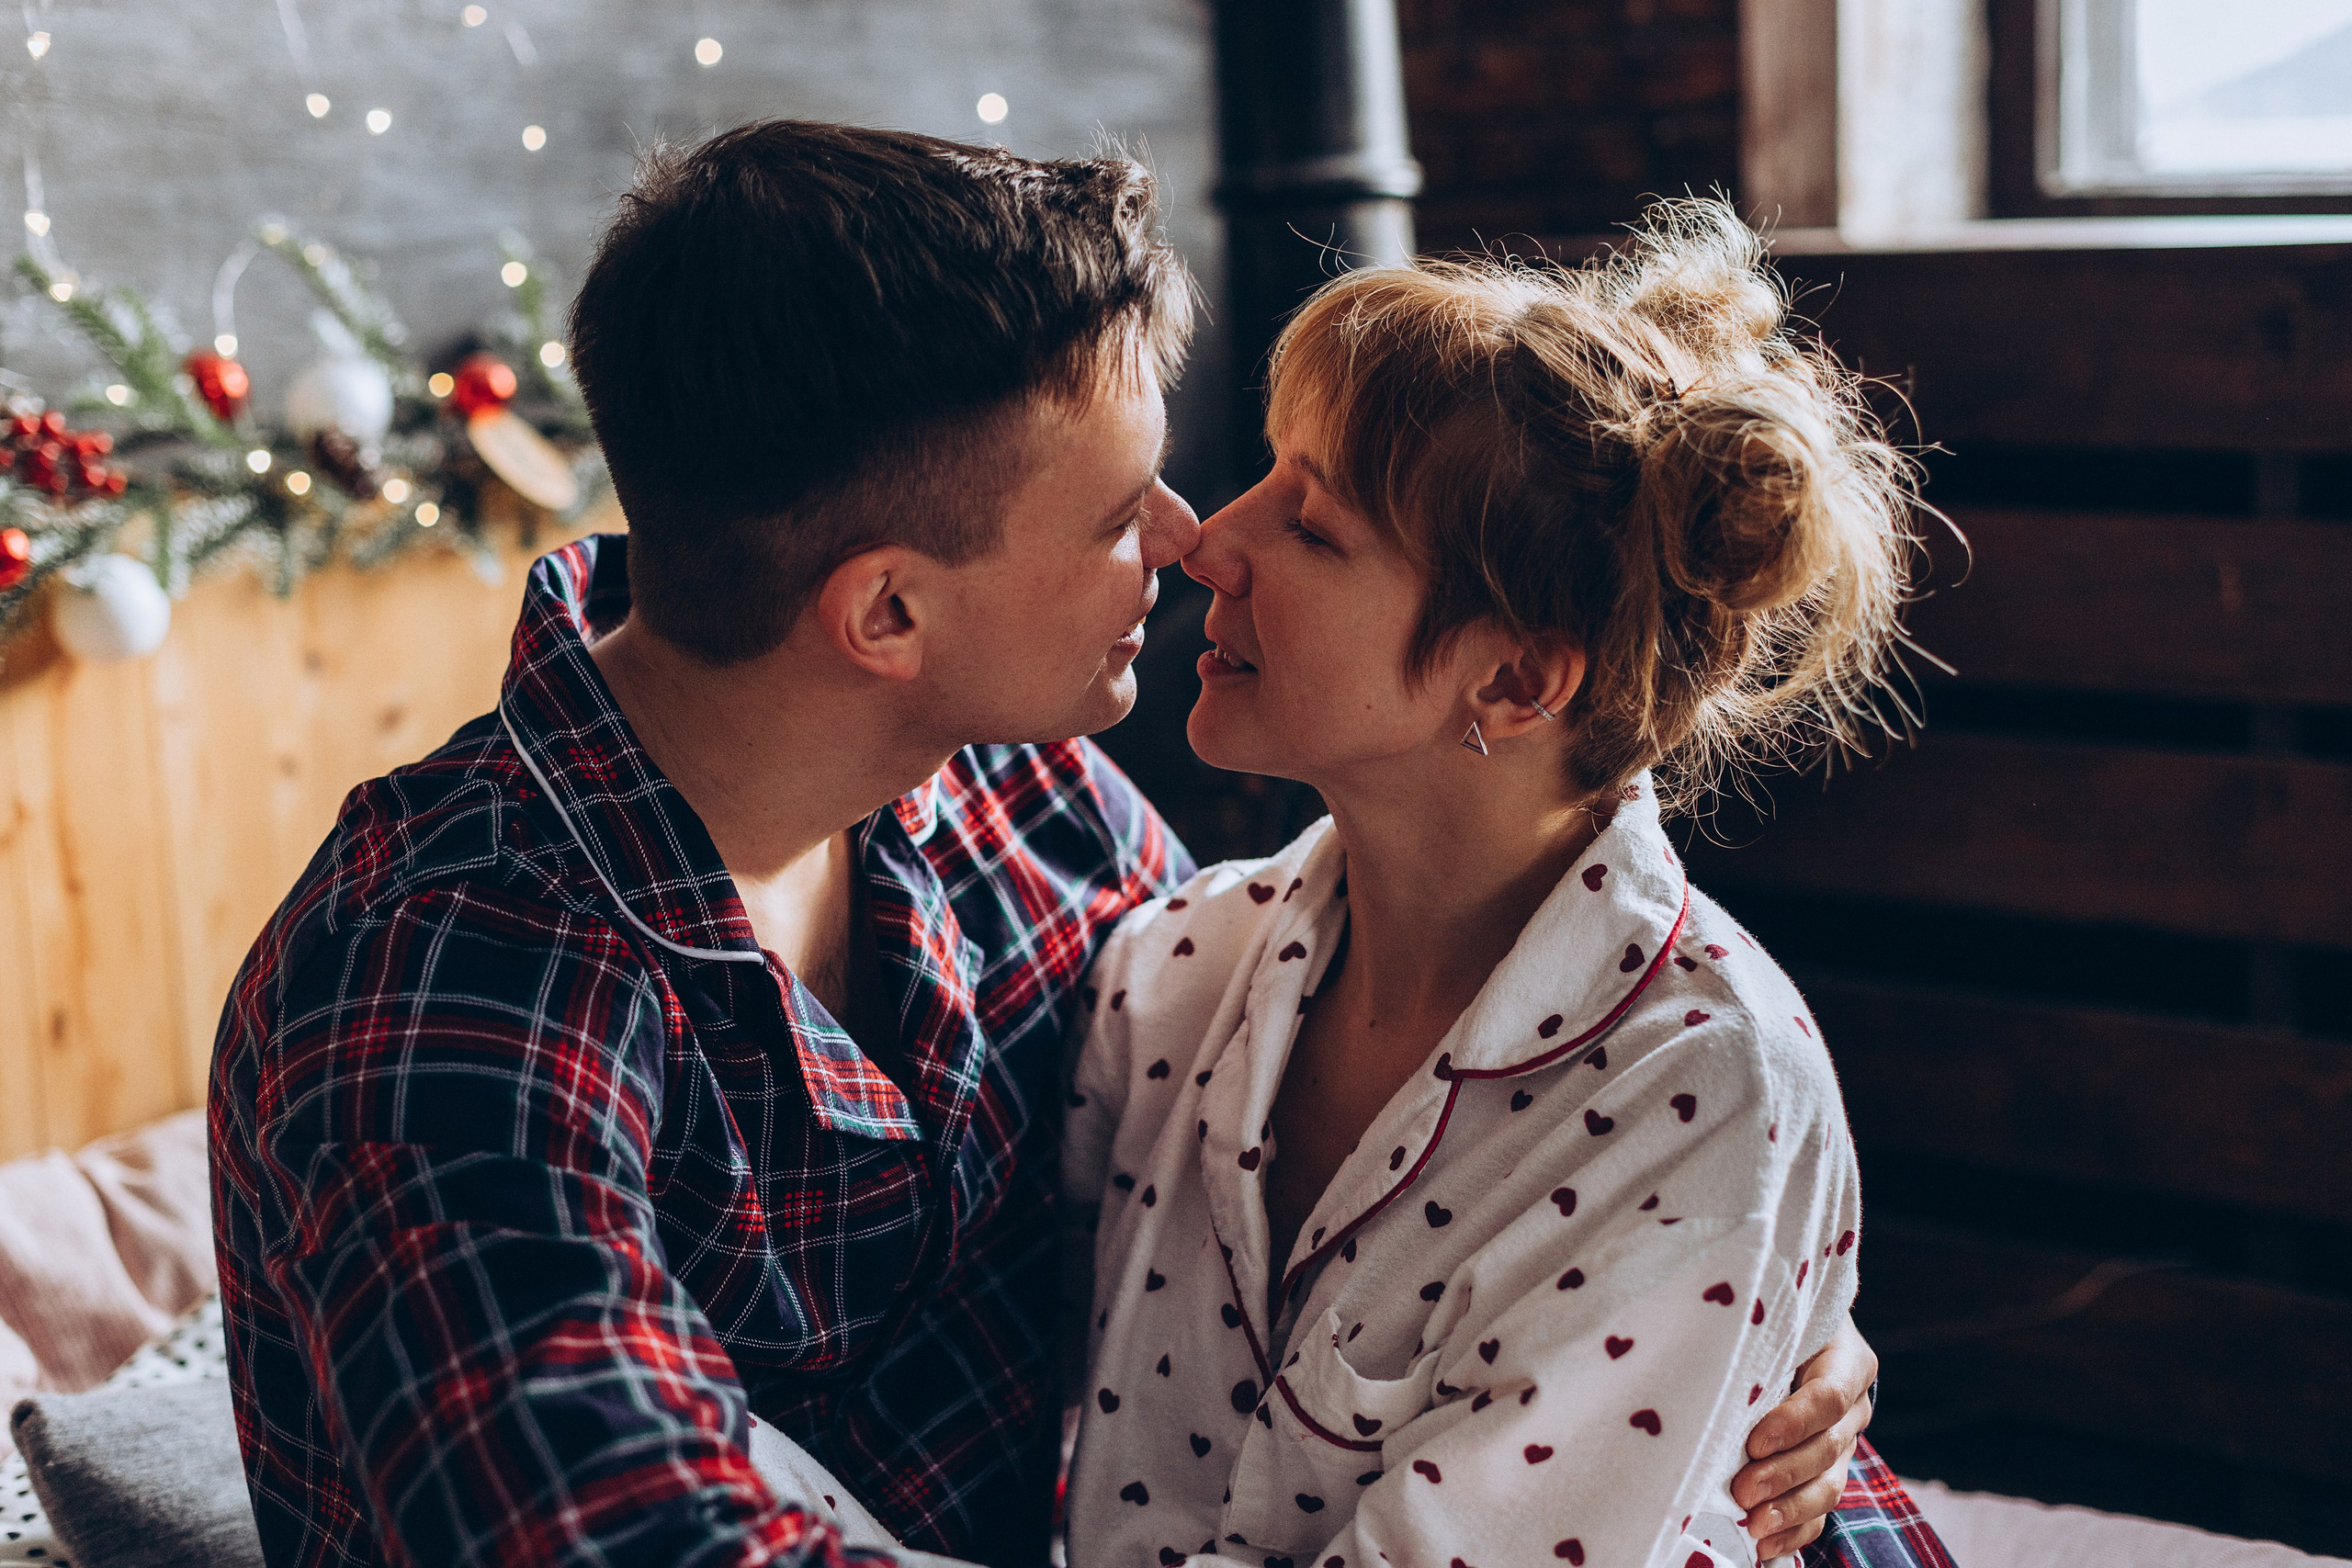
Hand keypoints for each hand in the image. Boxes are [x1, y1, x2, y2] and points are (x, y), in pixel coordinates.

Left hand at [1730, 1313, 1877, 1558]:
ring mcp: (1845, 1444)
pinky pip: (1819, 1511)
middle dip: (1783, 1474)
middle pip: (1827, 1448)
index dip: (1795, 1423)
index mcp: (1846, 1361)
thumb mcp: (1771, 1317)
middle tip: (1742, 1490)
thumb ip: (1750, 1336)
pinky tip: (1764, 1546)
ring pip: (1828, 1486)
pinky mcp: (1828, 1473)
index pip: (1829, 1396)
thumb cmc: (1771, 1321)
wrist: (1800, 1336)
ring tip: (1753, 1525)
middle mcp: (1853, 1407)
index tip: (1755, 1441)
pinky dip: (1793, 1532)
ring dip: (1790, 1511)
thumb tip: (1695, 1355)